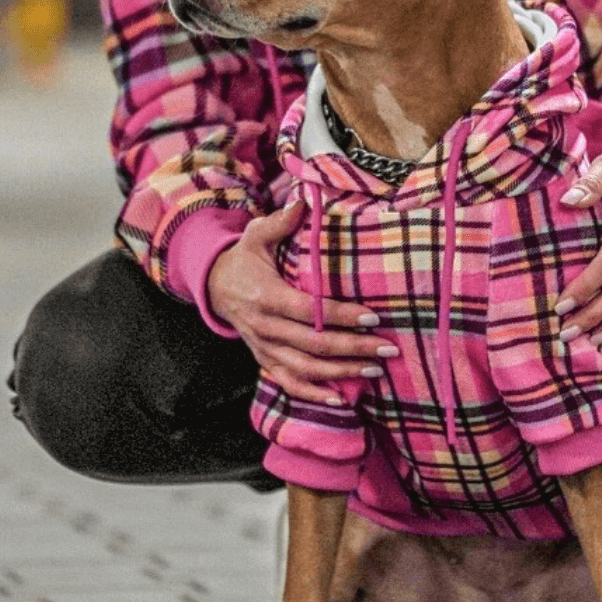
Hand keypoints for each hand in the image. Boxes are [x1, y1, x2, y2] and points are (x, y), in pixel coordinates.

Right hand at [207, 203, 396, 404]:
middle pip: (313, 345)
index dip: (341, 316)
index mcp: (267, 297)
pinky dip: (313, 394)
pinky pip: (288, 383)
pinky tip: (340, 397)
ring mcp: (264, 348)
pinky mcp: (264, 360)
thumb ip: (279, 222)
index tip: (373, 317)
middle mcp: (265, 328)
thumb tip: (301, 204)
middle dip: (353, 349)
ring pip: (305, 369)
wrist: (214, 286)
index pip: (309, 311)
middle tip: (387, 348)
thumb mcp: (256, 236)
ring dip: (341, 373)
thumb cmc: (244, 258)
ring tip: (374, 370)